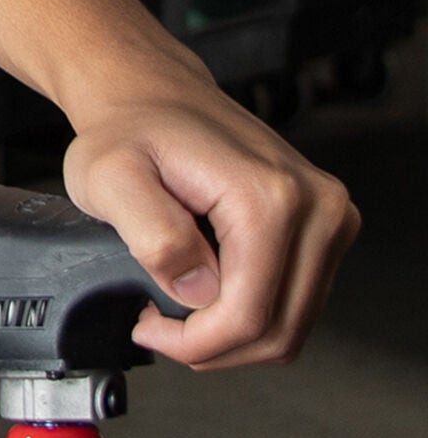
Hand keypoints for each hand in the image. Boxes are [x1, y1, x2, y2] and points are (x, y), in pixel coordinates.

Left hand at [62, 61, 358, 369]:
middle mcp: (317, 206)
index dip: (195, 344)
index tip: (148, 327)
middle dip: (214, 345)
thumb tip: (200, 290)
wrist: (150, 92)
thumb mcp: (108, 177)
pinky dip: (251, 312)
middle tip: (158, 323)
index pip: (251, 316)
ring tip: (177, 303)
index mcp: (270, 197)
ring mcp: (329, 215)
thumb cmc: (126, 129)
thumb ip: (153, 234)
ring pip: (293, 325)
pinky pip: (296, 301)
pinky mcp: (325, 224)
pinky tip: (206, 289)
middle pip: (281, 331)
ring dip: (233, 333)